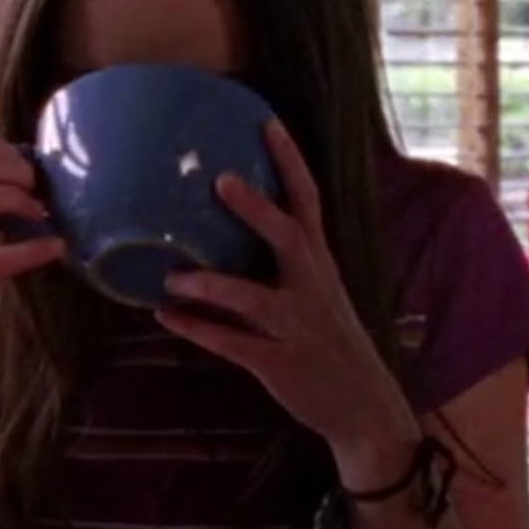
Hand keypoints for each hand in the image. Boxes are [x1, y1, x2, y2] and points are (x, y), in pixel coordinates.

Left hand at [157, 119, 408, 449]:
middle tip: (219, 180)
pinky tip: (165, 315)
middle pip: (289, 239)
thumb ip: (282, 265)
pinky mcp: (279, 364)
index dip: (290, 162)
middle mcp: (312, 288)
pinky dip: (197, 329)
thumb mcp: (318, 295)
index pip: (308, 202)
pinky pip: (232, 344)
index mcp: (320, 265)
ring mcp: (297, 327)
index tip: (267, 121)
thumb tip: (224, 232)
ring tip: (169, 274)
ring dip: (209, 284)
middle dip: (256, 209)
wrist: (364, 407)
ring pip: (252, 299)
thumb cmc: (330, 341)